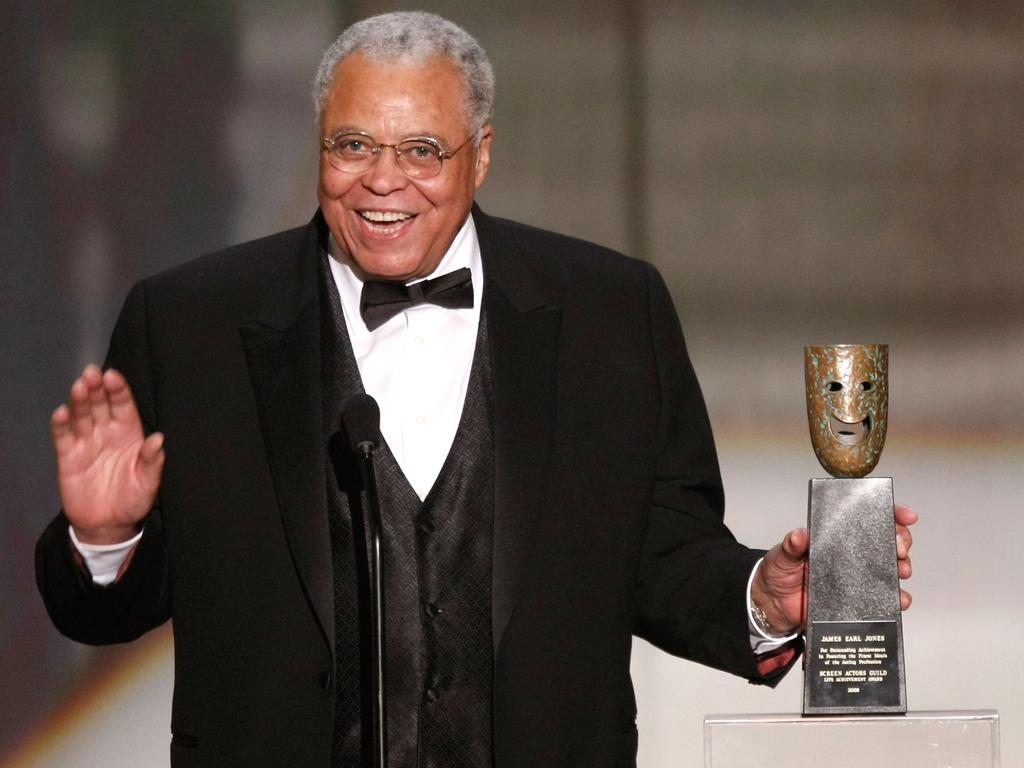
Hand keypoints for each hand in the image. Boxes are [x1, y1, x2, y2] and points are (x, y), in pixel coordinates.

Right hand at [51, 365, 164, 543]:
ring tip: (79, 387)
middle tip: (92, 373)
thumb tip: (159, 439)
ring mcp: (87, 443)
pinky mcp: (69, 456)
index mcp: (129, 434)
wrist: (109, 524)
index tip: (113, 376)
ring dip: (80, 400)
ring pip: (82, 415)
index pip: (124, 406)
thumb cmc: (133, 499)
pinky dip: (61, 424)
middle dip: (97, 388)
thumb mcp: (148, 483)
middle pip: (100, 404)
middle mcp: (107, 433)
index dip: (118, 390)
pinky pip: (64, 436)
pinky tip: (61, 412)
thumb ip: (152, 461)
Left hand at [751, 503, 917, 633]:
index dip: (891, 513)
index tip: (906, 516)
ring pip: (891, 568)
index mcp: (837, 537)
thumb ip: (791, 546)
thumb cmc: (779, 573)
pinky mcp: (859, 599)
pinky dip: (896, 598)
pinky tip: (900, 599)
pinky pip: (884, 597)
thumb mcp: (782, 555)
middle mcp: (852, 554)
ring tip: (901, 571)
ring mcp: (858, 576)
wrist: (775, 605)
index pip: (868, 518)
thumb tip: (800, 534)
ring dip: (902, 568)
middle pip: (888, 541)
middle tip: (899, 549)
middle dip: (901, 541)